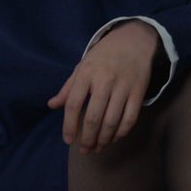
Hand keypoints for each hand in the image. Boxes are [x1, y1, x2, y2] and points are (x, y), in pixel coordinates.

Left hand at [47, 20, 159, 153]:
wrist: (134, 41)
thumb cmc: (103, 56)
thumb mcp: (82, 66)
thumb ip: (68, 88)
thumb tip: (52, 105)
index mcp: (86, 73)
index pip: (73, 104)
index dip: (69, 125)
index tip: (68, 140)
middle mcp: (104, 80)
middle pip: (93, 117)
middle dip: (87, 138)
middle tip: (84, 150)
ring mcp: (123, 87)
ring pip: (112, 121)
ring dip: (104, 139)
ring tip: (98, 147)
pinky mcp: (138, 92)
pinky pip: (130, 118)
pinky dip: (121, 132)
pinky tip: (114, 138)